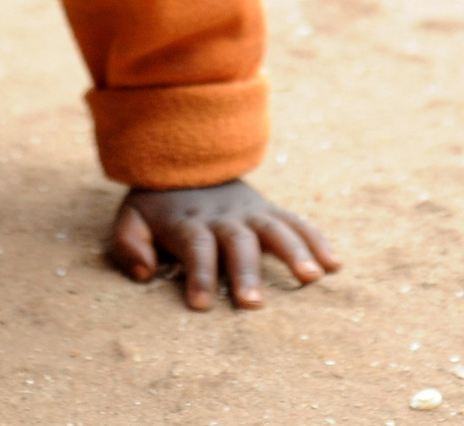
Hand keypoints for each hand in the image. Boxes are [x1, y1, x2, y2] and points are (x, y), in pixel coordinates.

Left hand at [107, 178, 342, 309]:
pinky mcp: (269, 211)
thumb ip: (129, 245)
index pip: (195, 249)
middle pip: (238, 243)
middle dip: (246, 272)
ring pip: (275, 229)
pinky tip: (334, 264)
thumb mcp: (130, 218)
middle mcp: (223, 217)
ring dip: (294, 252)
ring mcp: (250, 212)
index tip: (201, 304)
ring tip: (312, 277)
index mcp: (189, 222)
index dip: (199, 275)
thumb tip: (145, 272)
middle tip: (253, 303)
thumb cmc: (157, 204)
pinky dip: (316, 240)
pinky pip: (296, 222)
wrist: (185, 158)